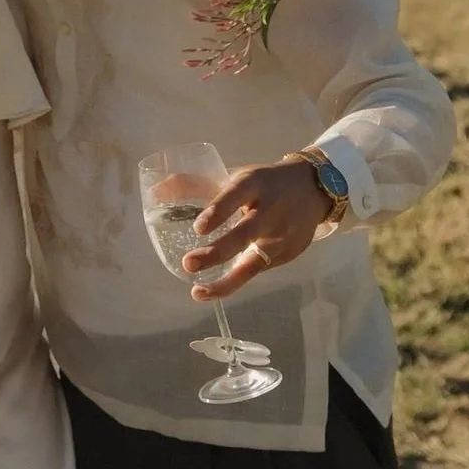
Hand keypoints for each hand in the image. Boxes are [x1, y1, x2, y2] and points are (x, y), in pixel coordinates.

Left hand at [181, 158, 330, 300]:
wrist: (313, 190)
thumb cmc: (263, 183)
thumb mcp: (236, 177)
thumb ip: (196, 184)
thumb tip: (156, 190)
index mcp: (255, 184)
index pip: (236, 194)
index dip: (219, 210)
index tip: (198, 228)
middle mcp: (270, 211)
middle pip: (244, 234)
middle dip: (216, 252)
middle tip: (188, 264)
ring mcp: (281, 237)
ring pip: (253, 264)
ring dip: (225, 281)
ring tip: (198, 292)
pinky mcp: (287, 255)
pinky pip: (256, 271)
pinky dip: (235, 281)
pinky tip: (214, 287)